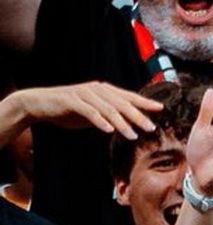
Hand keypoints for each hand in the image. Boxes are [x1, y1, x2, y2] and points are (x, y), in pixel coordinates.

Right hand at [3, 82, 159, 139]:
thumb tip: (129, 123)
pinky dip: (100, 121)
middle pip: (122, 103)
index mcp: (104, 90)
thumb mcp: (93, 111)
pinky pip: (89, 112)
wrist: (39, 104)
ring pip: (108, 109)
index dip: (144, 102)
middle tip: (151, 128)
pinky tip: (109, 130)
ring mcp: (84, 94)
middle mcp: (96, 89)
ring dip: (122, 123)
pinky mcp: (72, 101)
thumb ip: (110, 114)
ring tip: (133, 135)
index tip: (161, 108)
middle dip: (138, 116)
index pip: (128, 96)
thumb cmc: (69, 109)